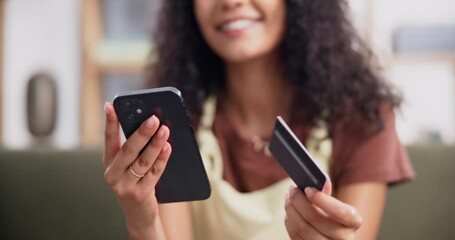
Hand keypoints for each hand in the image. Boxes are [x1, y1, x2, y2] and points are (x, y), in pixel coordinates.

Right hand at [103, 102, 171, 233]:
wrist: (138, 214)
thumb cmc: (136, 182)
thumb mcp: (130, 166)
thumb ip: (136, 148)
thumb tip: (152, 124)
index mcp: (109, 162)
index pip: (108, 139)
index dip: (110, 122)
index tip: (111, 105)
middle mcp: (113, 173)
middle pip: (128, 149)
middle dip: (141, 132)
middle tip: (153, 118)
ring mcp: (125, 185)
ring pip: (142, 161)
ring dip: (155, 144)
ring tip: (165, 130)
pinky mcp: (140, 194)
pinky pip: (154, 173)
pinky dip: (162, 159)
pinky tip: (168, 148)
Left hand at [284, 180, 362, 239]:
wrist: (333, 236)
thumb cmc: (332, 214)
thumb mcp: (335, 203)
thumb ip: (326, 191)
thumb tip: (321, 180)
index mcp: (354, 221)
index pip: (341, 212)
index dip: (322, 200)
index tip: (308, 189)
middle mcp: (344, 238)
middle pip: (316, 219)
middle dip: (299, 201)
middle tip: (292, 190)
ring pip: (303, 228)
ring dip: (291, 210)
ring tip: (288, 199)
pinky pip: (296, 237)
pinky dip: (290, 222)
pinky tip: (290, 213)